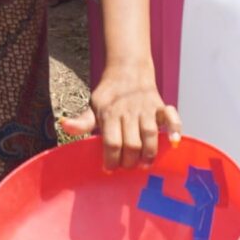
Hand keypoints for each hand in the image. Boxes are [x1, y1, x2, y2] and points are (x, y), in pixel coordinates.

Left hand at [89, 53, 178, 170]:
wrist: (128, 70)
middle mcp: (128, 111)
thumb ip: (82, 122)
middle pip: (131, 142)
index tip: (109, 169)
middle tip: (127, 168)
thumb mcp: (93, 107)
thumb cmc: (109, 95)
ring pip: (149, 134)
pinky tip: (174, 142)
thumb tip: (64, 125)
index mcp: (109, 114)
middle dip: (129, 161)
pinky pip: (171, 116)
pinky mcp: (160, 106)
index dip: (111, 159)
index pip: (111, 142)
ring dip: (148, 152)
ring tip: (145, 165)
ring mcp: (146, 108)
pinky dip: (175, 128)